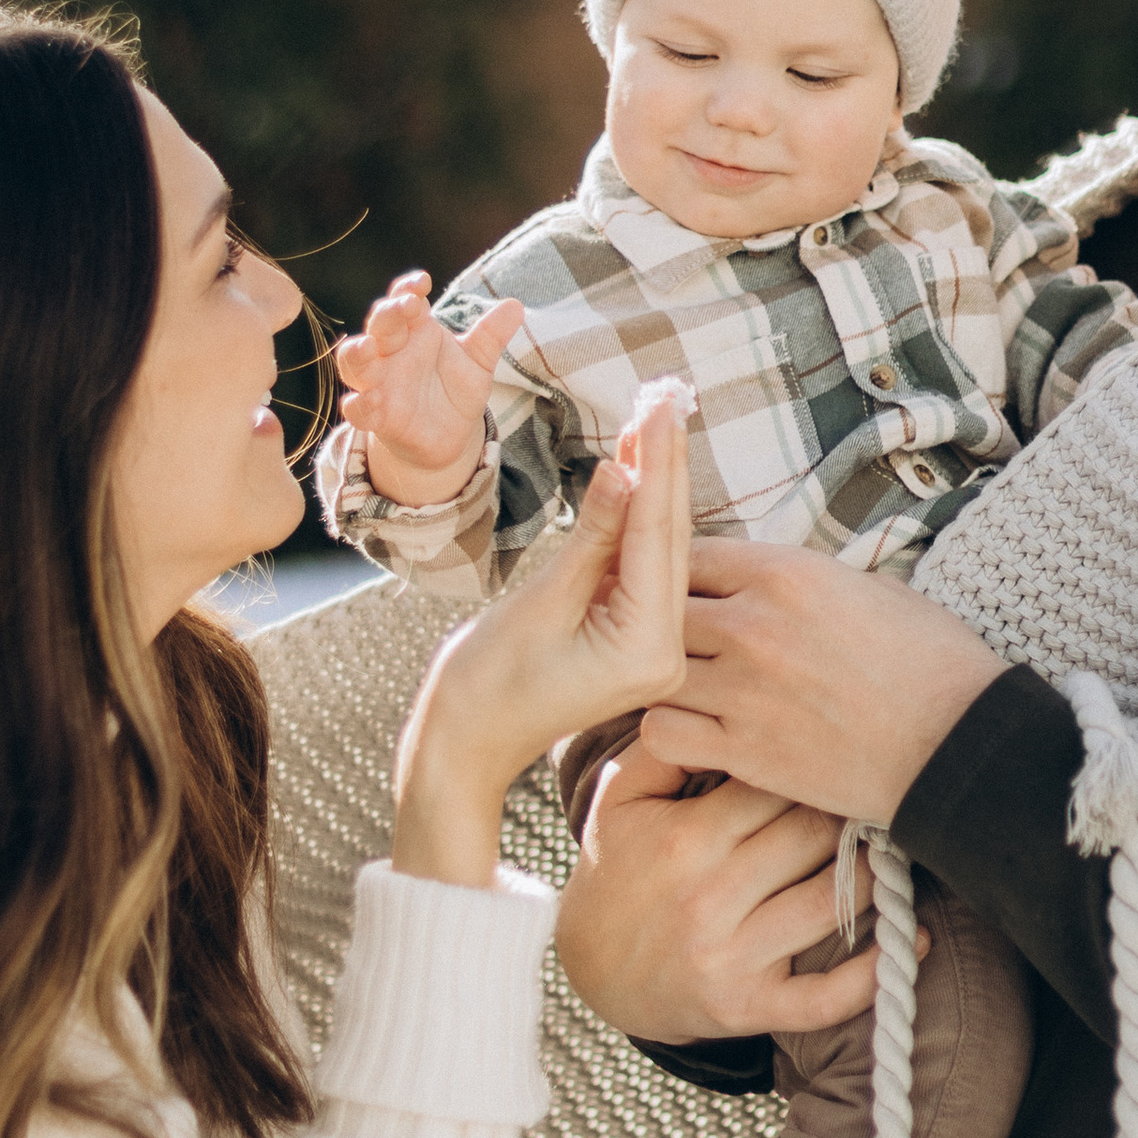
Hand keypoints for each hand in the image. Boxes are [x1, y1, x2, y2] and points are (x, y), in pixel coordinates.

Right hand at [337, 272, 526, 504]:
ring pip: (353, 362)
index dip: (407, 288)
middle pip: (378, 325)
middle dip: (388, 312)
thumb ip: (491, 336)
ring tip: (369, 347)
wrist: (448, 437)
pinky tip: (371, 399)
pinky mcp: (376, 417)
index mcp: (414, 332)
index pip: (403, 301)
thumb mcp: (478, 363)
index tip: (424, 282)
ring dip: (356, 353)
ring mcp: (379, 383)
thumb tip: (516, 305)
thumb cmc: (455, 391)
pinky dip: (359, 404)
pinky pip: (356, 408)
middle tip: (407, 306)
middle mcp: (391, 353)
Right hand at [391, 387, 691, 887]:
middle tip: (666, 395)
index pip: (658, 537)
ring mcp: (654, 648)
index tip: (660, 406)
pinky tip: (637, 469)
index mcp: (648, 650)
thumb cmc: (487, 683)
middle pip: (671, 538)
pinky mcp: (634, 639)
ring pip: (660, 548)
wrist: (466, 742)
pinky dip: (637, 518)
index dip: (658, 465)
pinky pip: (641, 566)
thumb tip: (624, 470)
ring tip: (655, 416)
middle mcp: (664, 652)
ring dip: (655, 484)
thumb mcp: (539, 601)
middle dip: (665, 465)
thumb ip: (590, 536)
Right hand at [554, 739, 882, 1043]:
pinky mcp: (747, 1006)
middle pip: (812, 837)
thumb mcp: (618, 801)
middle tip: (884, 787)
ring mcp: (731, 955)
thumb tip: (713, 698)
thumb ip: (662, 747)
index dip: (813, 762)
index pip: (774, 784)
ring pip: (831, 902)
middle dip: (851, 810)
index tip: (844, 746)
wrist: (589, 970)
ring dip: (876, 874)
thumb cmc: (616, 871)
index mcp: (685, 838)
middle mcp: (710, 896)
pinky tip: (914, 939)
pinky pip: (824, 997)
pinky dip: (875, 974)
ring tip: (898, 846)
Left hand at [641, 543, 1004, 829]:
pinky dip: (669, 734)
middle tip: (675, 643)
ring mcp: (741, 691)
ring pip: (652, 673)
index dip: (680, 573)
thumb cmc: (934, 663)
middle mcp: (751, 625)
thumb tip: (781, 580)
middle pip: (659, 610)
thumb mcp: (876, 588)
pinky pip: (662, 735)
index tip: (687, 592)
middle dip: (661, 624)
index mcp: (784, 573)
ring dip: (663, 679)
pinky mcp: (744, 751)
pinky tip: (694, 734)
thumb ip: (810, 579)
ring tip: (686, 690)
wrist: (960, 745)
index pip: (688, 554)